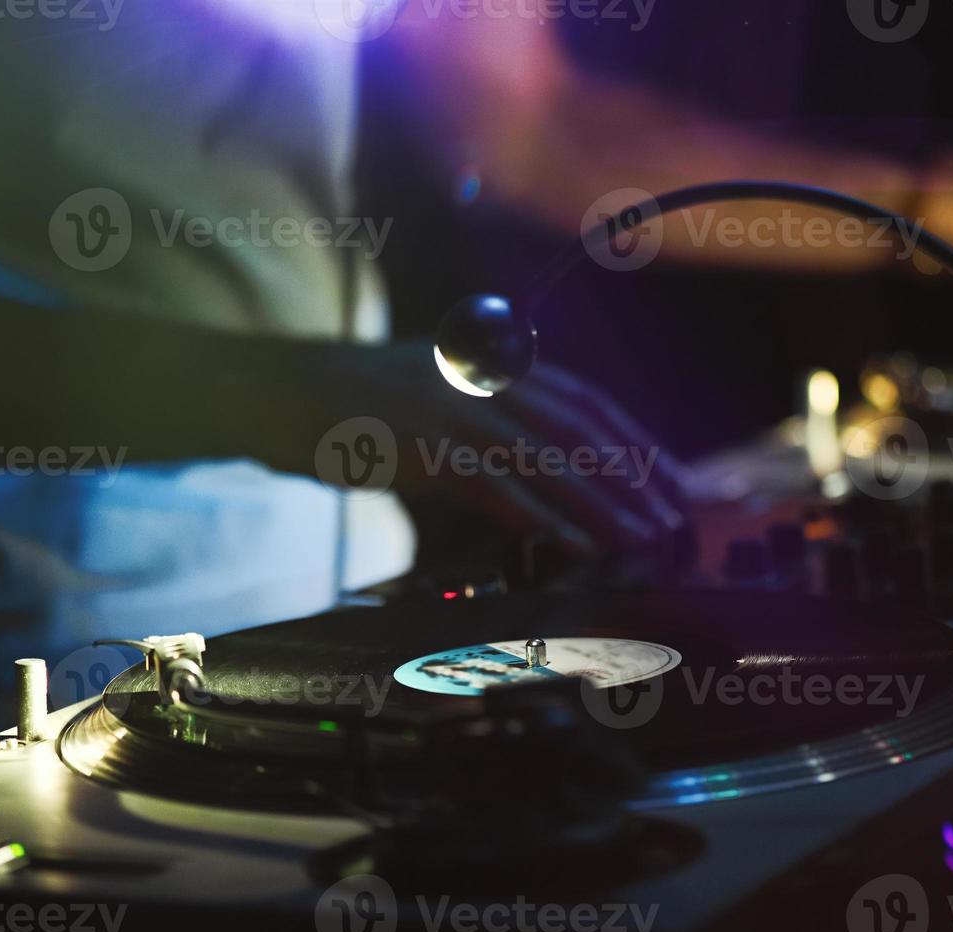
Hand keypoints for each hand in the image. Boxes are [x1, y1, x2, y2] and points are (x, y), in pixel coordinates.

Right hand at [275, 340, 686, 559]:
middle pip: (585, 429)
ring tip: (643, 542)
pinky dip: (543, 520)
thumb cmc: (356, 400)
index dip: (637, 442)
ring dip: (605, 506)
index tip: (672, 480)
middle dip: (637, 478)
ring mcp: (459, 410)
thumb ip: (489, 411)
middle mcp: (489, 379)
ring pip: (553, 460)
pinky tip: (576, 549)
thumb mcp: (436, 386)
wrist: (276, 388)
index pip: (589, 401)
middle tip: (676, 521)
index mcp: (498, 362)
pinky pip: (501, 490)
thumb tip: (540, 459)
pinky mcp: (429, 448)